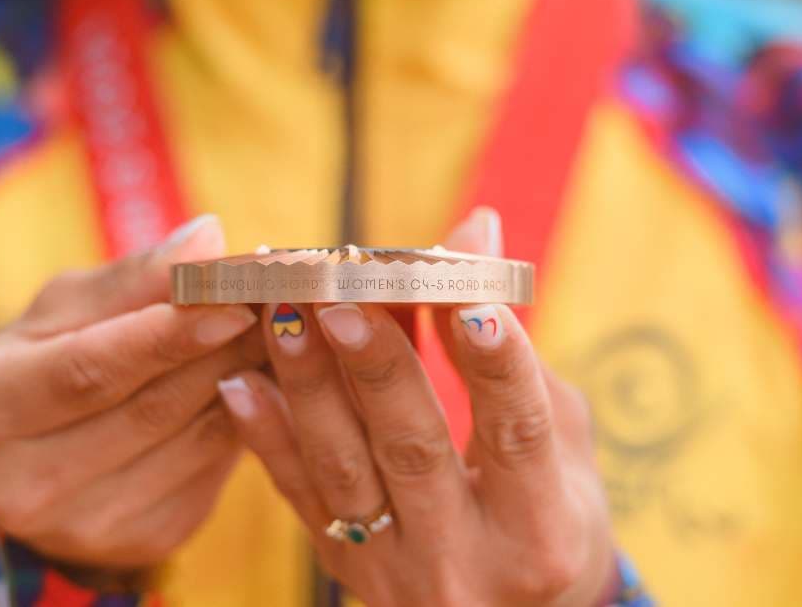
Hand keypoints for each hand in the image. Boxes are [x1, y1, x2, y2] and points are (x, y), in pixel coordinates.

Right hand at [0, 215, 264, 569]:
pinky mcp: (145, 541)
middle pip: (151, 407)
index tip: (235, 293)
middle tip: (282, 293)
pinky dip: (248, 417)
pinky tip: (264, 378)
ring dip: (249, 376)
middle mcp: (25, 483)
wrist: (38, 458)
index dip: (165, 332)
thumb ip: (137, 277)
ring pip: (195, 440)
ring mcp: (86, 524)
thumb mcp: (67, 310)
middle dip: (225, 344)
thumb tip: (208, 237)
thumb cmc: (47, 360)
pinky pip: (213, 469)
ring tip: (282, 324)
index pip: (88, 369)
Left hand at [218, 209, 615, 605]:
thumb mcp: (561, 438)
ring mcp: (397, 572)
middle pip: (415, 450)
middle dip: (375, 365)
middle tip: (340, 293)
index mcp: (541, 527)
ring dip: (308, 387)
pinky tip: (241, 381)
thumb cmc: (550, 508)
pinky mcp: (345, 568)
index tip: (464, 290)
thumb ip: (513, 346)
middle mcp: (468, 560)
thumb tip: (474, 229)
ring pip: (343, 472)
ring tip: (283, 315)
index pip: (516, 432)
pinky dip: (268, 437)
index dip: (492, 361)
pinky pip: (300, 497)